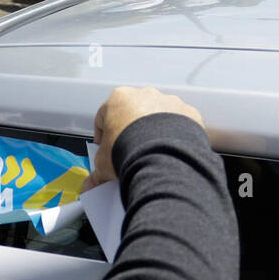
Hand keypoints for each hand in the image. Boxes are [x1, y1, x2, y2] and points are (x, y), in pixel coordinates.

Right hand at [82, 88, 204, 192]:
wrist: (161, 157)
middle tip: (129, 151)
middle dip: (130, 131)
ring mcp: (168, 102)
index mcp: (118, 99)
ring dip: (154, 132)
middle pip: (133, 113)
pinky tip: (169, 152)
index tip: (105, 147)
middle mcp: (144, 95)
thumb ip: (97, 172)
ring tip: (151, 154)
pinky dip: (175, 136)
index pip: (104, 116)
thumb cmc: (129, 151)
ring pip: (159, 116)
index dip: (102, 134)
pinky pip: (180, 123)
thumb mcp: (104, 163)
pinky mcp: (187, 113)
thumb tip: (90, 184)